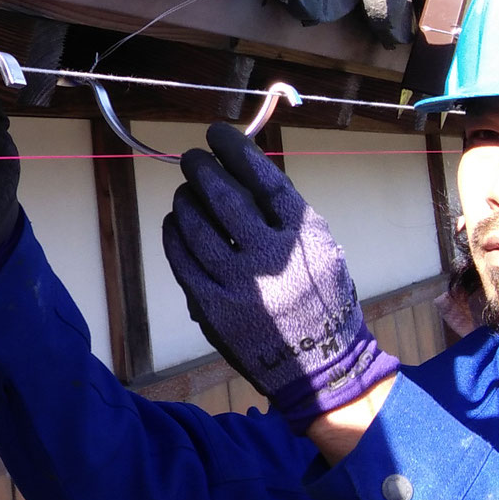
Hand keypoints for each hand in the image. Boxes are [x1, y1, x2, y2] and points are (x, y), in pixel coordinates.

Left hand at [162, 123, 397, 431]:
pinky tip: (174, 224)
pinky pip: (182, 260)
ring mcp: (240, 284)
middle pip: (224, 196)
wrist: (324, 366)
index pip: (264, 178)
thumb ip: (285, 213)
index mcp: (305, 235)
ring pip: (196, 225)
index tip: (217, 133)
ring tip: (184, 193)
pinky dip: (174, 235)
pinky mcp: (214, 308)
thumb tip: (242, 167)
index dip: (236, 150)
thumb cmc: (321, 300)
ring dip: (185, 201)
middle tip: (193, 159)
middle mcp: (272, 256)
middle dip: (202, 169)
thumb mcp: (321, 248)